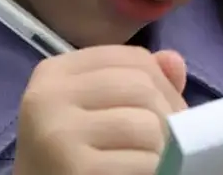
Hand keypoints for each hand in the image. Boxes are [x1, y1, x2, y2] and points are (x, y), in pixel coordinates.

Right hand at [12, 46, 187, 174]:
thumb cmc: (72, 157)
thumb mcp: (97, 111)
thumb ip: (135, 83)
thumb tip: (174, 60)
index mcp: (54, 72)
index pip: (133, 58)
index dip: (164, 84)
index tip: (167, 111)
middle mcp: (48, 97)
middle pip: (142, 87)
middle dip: (169, 116)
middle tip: (168, 141)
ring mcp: (58, 134)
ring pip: (146, 124)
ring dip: (163, 148)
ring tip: (150, 160)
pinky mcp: (75, 169)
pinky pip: (142, 162)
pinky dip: (154, 172)